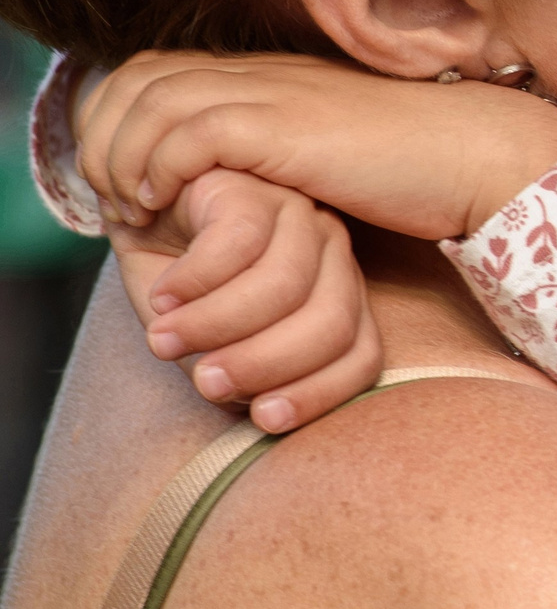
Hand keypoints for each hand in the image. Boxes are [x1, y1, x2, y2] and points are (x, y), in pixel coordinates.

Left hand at [77, 50, 556, 241]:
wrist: (480, 157)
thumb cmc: (421, 171)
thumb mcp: (333, 157)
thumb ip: (285, 157)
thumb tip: (239, 189)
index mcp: (269, 77)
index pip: (152, 71)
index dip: (119, 120)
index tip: (128, 184)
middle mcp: (260, 73)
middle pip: (134, 77)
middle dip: (104, 137)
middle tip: (118, 199)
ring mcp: (271, 93)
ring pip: (147, 101)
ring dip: (122, 158)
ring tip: (137, 210)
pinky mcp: (284, 126)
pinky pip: (187, 133)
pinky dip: (159, 170)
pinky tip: (171, 208)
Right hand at [108, 167, 382, 431]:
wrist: (144, 221)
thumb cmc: (186, 290)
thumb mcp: (217, 342)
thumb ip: (245, 372)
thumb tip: (257, 409)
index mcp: (339, 297)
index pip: (361, 354)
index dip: (318, 393)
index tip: (264, 420)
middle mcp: (332, 254)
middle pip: (329, 323)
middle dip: (264, 364)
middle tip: (205, 381)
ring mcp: (299, 215)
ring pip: (284, 284)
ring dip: (216, 324)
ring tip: (163, 340)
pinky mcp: (256, 188)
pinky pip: (239, 241)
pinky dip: (194, 281)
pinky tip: (163, 295)